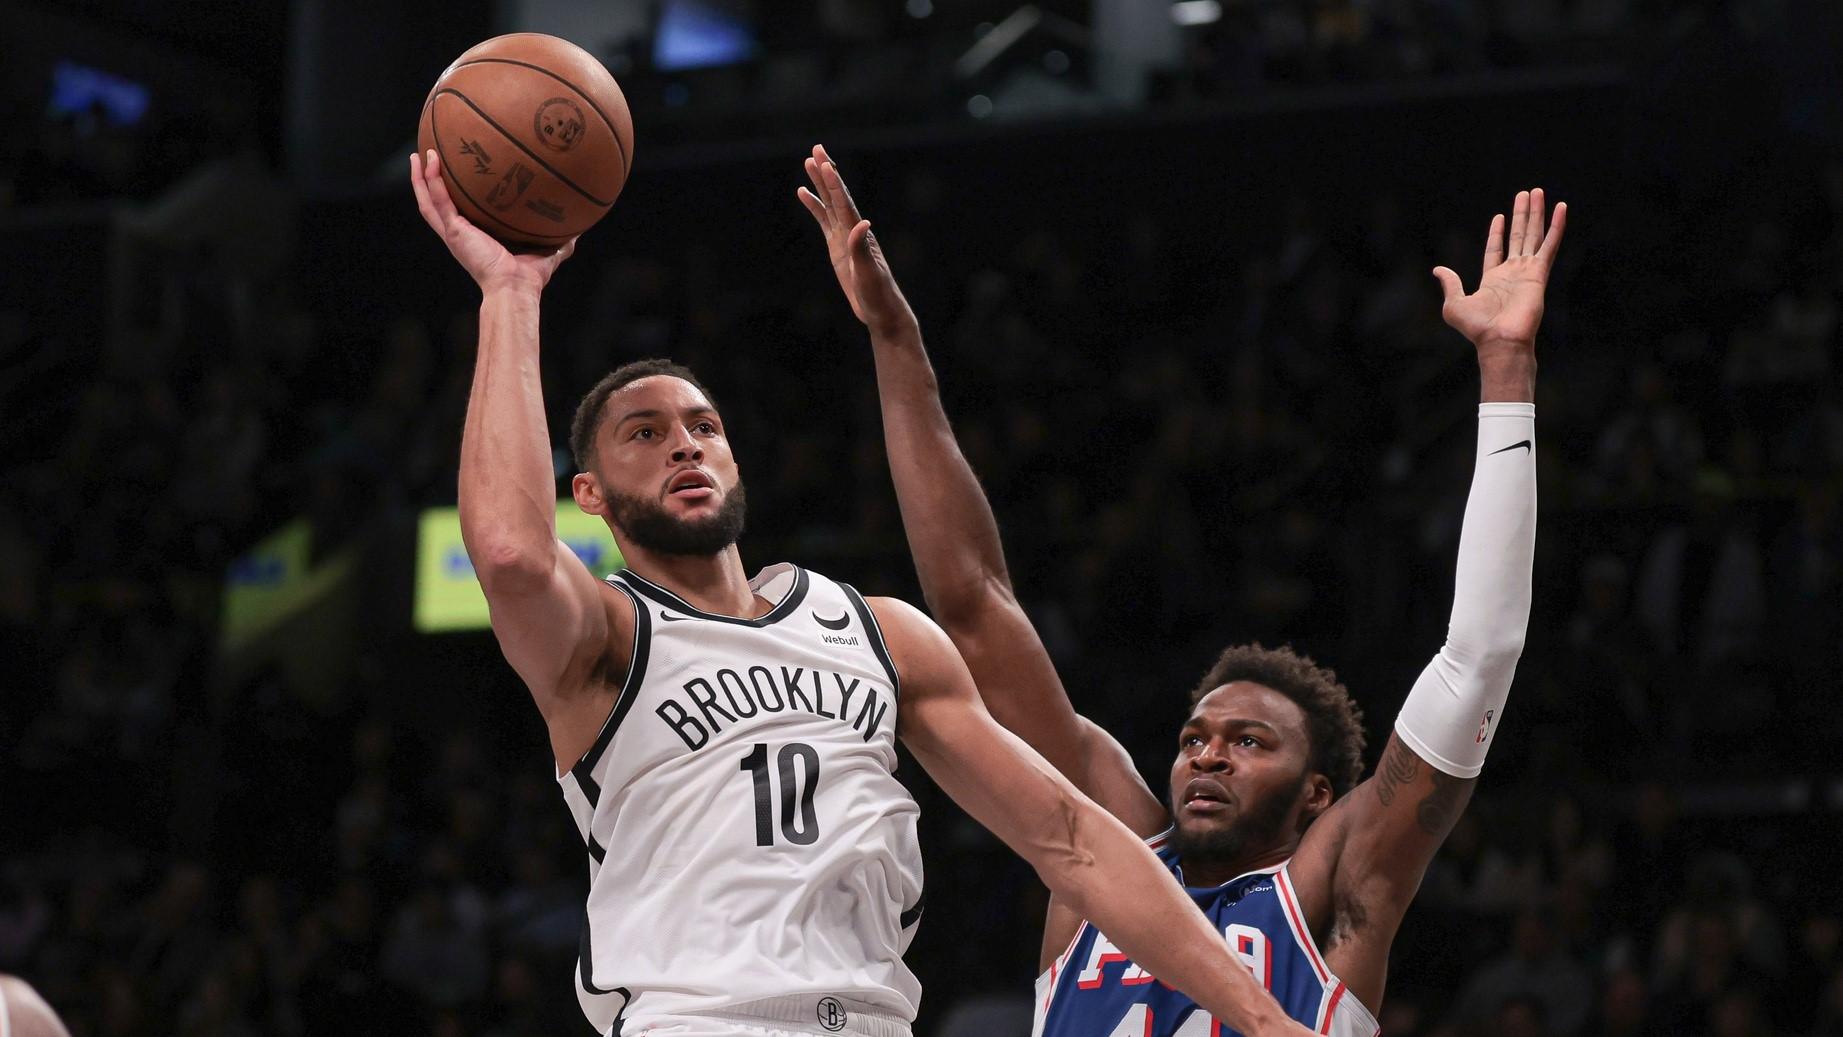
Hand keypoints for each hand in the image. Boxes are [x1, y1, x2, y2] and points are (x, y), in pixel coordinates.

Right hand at [409, 150, 575, 294]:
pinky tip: (430, 160)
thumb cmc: (529, 276)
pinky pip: (438, 200)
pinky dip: (431, 180)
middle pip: (436, 202)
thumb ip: (562, 239)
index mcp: (475, 236)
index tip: (453, 176)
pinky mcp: (454, 230)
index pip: (459, 211)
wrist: (516, 287)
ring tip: (419, 154)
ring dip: (421, 177)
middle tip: (425, 158)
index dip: (453, 195)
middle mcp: (460, 233)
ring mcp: (454, 231)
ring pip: (429, 199)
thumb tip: (582, 228)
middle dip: (428, 182)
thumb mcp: (548, 250)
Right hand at [797, 144, 915, 334]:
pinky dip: (815, 206)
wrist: (881, 309)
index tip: (823, 163)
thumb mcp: (869, 273)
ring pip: (829, 203)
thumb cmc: (878, 294)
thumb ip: (862, 249)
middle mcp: (852, 230)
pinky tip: (804, 193)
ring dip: (820, 184)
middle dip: (827, 172)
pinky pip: (824, 220)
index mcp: (859, 234)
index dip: (834, 182)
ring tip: (808, 162)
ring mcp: (844, 237)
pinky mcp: (838, 247)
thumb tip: (861, 223)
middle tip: (816, 148)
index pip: (844, 202)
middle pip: (837, 195)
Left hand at [1433, 188, 1566, 355]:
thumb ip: (1450, 284)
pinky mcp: (1540, 272)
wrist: (1499, 339)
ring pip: (1534, 235)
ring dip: (1536, 213)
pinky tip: (1561, 208)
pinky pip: (1550, 244)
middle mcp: (1512, 273)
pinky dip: (1556, 226)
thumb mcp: (1454, 304)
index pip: (1496, 249)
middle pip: (1518, 236)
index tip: (1500, 216)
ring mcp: (1527, 271)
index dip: (1497, 233)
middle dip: (1521, 215)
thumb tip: (1438, 270)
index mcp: (1493, 279)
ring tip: (1538, 192)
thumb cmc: (1477, 328)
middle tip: (1527, 194)